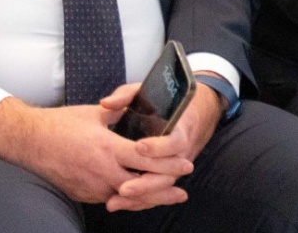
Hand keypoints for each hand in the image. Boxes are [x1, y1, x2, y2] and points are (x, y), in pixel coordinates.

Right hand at [0, 95, 194, 206]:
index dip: (169, 164)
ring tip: (167, 196)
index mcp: (107, 147)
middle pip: (141, 186)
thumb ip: (123, 112)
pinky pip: (111, 198)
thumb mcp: (97, 113)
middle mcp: (101, 171)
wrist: (29, 142)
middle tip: (182, 189)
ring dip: (147, 197)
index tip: (186, 165)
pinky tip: (139, 196)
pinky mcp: (83, 195)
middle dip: (164, 188)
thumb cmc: (63, 124)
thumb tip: (143, 107)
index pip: (147, 159)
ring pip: (127, 198)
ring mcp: (91, 186)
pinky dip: (127, 198)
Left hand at [99, 77, 225, 211]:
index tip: (139, 146)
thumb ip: (127, 95)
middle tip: (123, 188)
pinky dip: (139, 200)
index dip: (158, 146)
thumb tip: (105, 103)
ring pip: (161, 187)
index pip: (175, 142)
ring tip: (114, 201)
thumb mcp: (148, 93)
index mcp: (180, 129)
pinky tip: (118, 203)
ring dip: (140, 197)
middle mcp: (181, 153)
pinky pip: (156, 192)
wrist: (192, 116)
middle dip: (146, 183)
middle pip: (169, 174)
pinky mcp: (166, 176)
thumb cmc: (166, 103)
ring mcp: (175, 167)